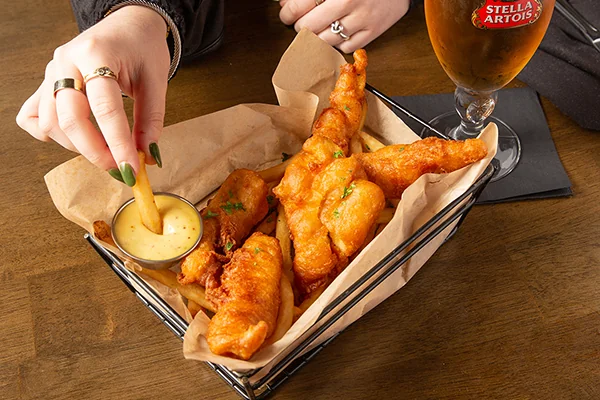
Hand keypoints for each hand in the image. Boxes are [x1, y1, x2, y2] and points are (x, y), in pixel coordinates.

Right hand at [16, 6, 169, 185]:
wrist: (128, 24)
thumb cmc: (142, 48)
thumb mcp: (156, 80)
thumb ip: (151, 119)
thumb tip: (147, 155)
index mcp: (97, 54)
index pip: (105, 108)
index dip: (118, 144)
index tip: (131, 168)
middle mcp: (66, 61)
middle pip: (70, 119)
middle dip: (95, 152)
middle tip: (119, 168)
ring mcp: (51, 71)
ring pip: (50, 122)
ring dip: (77, 146)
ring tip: (106, 151)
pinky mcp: (45, 83)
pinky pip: (32, 116)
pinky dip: (50, 134)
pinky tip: (76, 137)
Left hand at [279, 0, 410, 52]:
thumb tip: (286, 3)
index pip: (300, 5)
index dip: (288, 12)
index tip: (286, 13)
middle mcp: (349, 2)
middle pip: (309, 26)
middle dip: (300, 25)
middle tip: (300, 22)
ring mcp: (361, 19)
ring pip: (325, 40)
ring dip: (316, 37)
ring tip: (317, 28)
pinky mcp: (372, 32)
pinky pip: (344, 47)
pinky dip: (337, 43)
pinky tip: (336, 33)